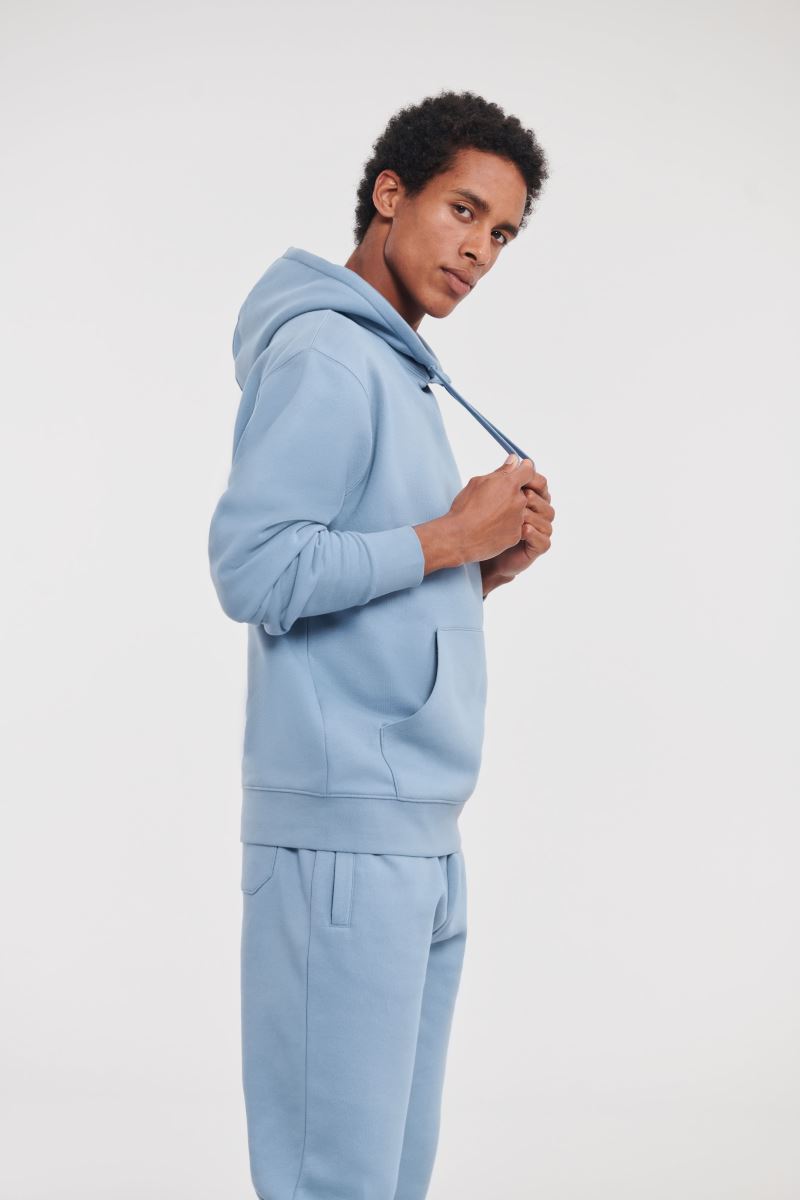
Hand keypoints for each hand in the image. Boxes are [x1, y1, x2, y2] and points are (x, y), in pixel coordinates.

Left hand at [481, 467, 553, 591]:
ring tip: (519, 515)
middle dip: (534, 498)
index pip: (541, 487)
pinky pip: (544, 541)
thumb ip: (504, 477)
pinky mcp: (536, 548)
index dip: (535, 482)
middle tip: (522, 497)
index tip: (523, 481)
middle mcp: (535, 515)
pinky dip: (534, 534)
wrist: (475, 549)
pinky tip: (522, 531)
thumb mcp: (492, 495)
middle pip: (547, 502)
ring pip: (548, 519)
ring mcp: (538, 532)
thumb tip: (514, 457)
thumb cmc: (482, 522)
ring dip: (532, 515)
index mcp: (528, 501)